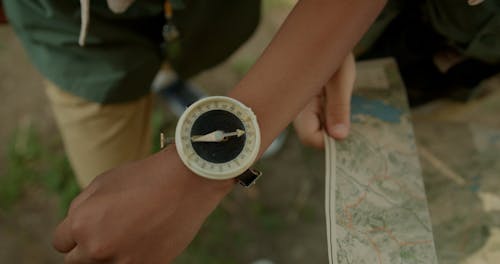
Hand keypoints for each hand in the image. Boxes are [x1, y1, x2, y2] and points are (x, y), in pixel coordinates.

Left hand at [53, 146, 233, 262]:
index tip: (91, 227)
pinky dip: (134, 258)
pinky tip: (145, 240)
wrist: (186, 182)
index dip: (75, 233)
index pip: (60, 243)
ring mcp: (124, 262)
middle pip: (76, 262)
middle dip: (89, 247)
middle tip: (110, 232)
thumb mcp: (103, 182)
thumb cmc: (145, 177)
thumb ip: (81, 208)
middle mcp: (98, 247)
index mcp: (81, 224)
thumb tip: (74, 228)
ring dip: (110, 256)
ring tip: (129, 235)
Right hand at [293, 53, 355, 147]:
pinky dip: (329, 115)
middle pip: (311, 135)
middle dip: (330, 133)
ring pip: (315, 127)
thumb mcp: (340, 80)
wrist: (324, 34)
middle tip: (344, 114)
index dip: (329, 141)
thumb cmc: (332, 52)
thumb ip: (339, 108)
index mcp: (300, 104)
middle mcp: (296, 108)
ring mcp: (300, 105)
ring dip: (331, 122)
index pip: (310, 138)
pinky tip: (335, 98)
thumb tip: (340, 137)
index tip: (346, 129)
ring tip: (338, 99)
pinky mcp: (306, 101)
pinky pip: (318, 117)